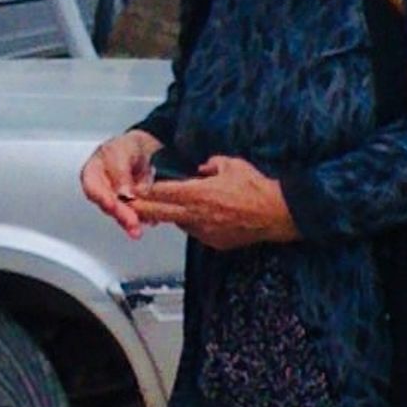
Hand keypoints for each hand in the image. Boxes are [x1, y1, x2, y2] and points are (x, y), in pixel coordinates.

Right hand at [81, 130, 161, 239]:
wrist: (145, 152)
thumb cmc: (126, 149)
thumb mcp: (121, 152)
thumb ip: (120, 172)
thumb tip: (123, 192)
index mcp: (92, 174)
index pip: (93, 189)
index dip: (102, 198)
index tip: (112, 205)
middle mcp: (102, 191)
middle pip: (108, 206)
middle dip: (120, 215)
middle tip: (131, 222)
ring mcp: (117, 201)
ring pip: (122, 214)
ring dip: (130, 222)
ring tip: (138, 229)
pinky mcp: (131, 208)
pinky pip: (137, 215)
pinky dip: (144, 218)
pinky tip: (151, 220)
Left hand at [127, 154, 297, 250]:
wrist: (276, 213)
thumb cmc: (255, 188)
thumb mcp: (231, 164)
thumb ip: (210, 165)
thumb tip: (202, 168)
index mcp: (197, 193)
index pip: (161, 192)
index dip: (144, 191)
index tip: (133, 190)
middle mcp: (196, 214)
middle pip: (159, 213)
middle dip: (142, 209)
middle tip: (130, 207)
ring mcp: (204, 231)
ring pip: (178, 223)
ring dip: (171, 216)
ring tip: (168, 208)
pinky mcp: (214, 242)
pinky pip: (196, 232)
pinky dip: (193, 224)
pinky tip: (200, 216)